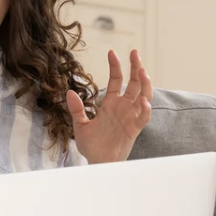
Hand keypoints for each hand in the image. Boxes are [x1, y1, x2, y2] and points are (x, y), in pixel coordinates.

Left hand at [66, 49, 152, 163]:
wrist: (98, 163)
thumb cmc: (91, 146)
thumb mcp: (80, 125)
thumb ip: (76, 109)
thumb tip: (69, 92)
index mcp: (110, 103)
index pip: (116, 80)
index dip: (115, 66)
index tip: (112, 52)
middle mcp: (123, 107)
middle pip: (134, 83)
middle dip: (135, 67)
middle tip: (135, 53)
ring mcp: (130, 117)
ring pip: (143, 96)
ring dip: (144, 84)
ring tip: (142, 71)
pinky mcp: (134, 129)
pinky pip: (143, 117)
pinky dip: (145, 109)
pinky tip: (143, 101)